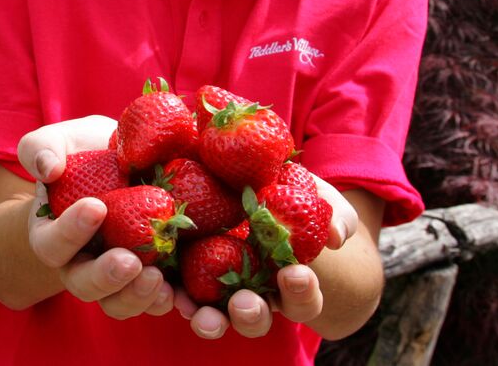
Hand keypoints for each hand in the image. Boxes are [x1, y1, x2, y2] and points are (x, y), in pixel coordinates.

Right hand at [17, 116, 175, 318]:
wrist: (119, 161)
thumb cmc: (82, 152)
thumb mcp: (58, 141)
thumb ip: (41, 150)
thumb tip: (49, 170)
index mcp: (52, 233)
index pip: (51, 244)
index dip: (70, 233)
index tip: (96, 206)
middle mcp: (80, 262)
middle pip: (83, 284)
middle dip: (105, 277)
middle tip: (128, 261)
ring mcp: (115, 274)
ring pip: (117, 302)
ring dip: (135, 296)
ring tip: (156, 278)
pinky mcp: (148, 276)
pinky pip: (153, 300)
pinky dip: (165, 300)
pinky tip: (177, 293)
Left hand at [173, 173, 359, 338]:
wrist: (244, 177)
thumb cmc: (286, 188)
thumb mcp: (312, 193)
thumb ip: (332, 214)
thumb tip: (336, 236)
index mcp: (288, 280)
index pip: (302, 300)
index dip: (302, 293)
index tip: (297, 273)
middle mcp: (252, 292)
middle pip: (254, 318)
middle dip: (250, 315)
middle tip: (245, 303)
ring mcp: (215, 287)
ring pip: (214, 316)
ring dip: (209, 320)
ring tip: (201, 315)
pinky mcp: (181, 270)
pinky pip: (174, 290)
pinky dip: (168, 294)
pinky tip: (162, 286)